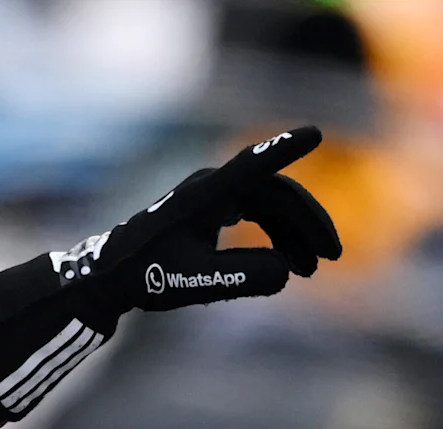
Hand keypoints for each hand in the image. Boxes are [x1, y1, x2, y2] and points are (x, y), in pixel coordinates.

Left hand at [68, 127, 342, 322]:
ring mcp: (215, 196)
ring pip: (271, 207)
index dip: (282, 150)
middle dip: (308, 224)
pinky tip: (289, 263)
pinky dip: (277, 237)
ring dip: (295, 235)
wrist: (110, 276)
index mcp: (206, 194)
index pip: (252, 166)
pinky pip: (258, 215)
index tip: (314, 132)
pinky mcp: (214, 209)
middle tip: (332, 257)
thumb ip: (241, 277)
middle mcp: (214, 186)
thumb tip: (286, 272)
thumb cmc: (146, 276)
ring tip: (311, 269)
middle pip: (276, 195)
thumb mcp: (195, 281)